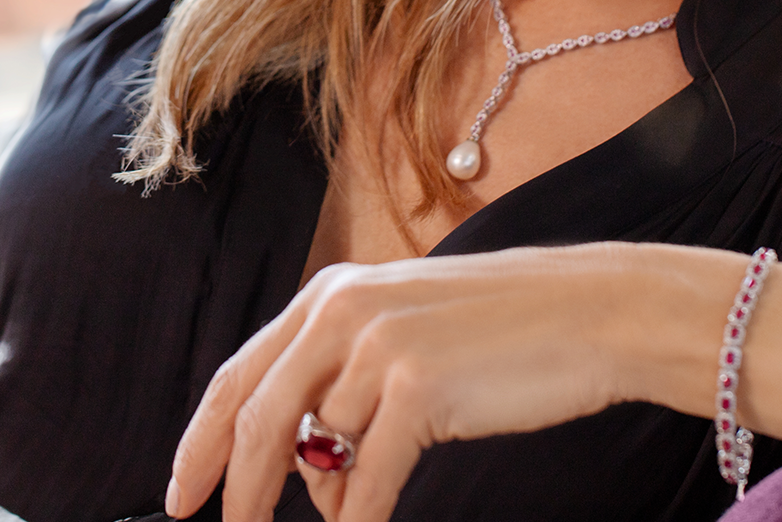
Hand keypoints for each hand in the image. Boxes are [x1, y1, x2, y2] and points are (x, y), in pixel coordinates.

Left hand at [165, 242, 690, 521]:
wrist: (589, 311)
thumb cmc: (504, 326)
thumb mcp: (407, 326)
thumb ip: (343, 375)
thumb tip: (304, 467)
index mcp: (335, 290)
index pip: (240, 374)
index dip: (201, 442)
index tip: (181, 495)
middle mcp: (344, 310)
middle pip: (257, 423)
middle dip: (240, 497)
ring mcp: (379, 347)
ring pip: (320, 461)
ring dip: (338, 502)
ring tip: (371, 500)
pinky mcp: (416, 389)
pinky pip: (365, 489)